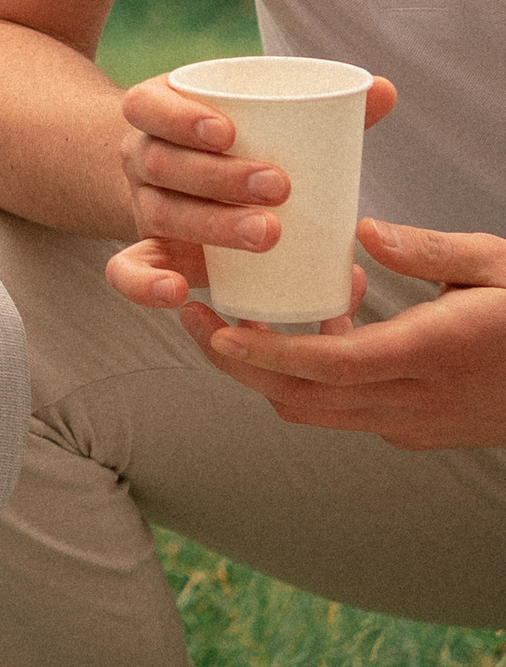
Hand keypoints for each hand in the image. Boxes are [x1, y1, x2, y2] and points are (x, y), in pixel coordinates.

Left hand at [108, 213, 505, 448]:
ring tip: (233, 321)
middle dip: (237, 364)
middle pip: (302, 401)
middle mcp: (416, 402)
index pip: (328, 366)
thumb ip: (430, 251)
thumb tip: (363, 232)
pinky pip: (347, 415)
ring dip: (268, 375)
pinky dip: (312, 383)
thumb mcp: (500, 265)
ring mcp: (417, 426)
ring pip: (318, 414)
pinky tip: (312, 333)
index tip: (213, 326)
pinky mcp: (422, 434)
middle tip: (191, 316)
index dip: (263, 353)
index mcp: (432, 354)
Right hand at [113, 66, 398, 287]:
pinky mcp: (150, 251)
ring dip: (210, 226)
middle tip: (279, 186)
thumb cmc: (236, 142)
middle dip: (219, 177)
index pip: (148, 105)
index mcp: (157, 111)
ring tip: (268, 234)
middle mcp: (141, 156)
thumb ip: (317, 108)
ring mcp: (143, 204)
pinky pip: (128, 271)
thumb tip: (386, 90)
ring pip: (159, 214)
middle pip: (162, 163)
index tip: (228, 131)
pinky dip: (144, 285)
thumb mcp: (257, 117)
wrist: (181, 177)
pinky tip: (177, 294)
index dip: (179, 118)